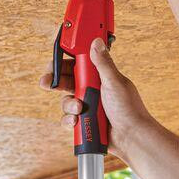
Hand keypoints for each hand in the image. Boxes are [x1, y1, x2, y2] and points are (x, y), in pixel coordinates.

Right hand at [39, 38, 153, 160]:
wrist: (131, 137)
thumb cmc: (129, 109)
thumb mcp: (114, 82)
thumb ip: (103, 63)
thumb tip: (96, 42)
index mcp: (99, 76)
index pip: (77, 64)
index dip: (63, 63)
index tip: (53, 65)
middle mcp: (92, 89)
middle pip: (67, 81)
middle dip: (55, 82)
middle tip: (46, 82)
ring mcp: (88, 104)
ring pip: (66, 100)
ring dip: (68, 104)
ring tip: (79, 108)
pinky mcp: (84, 120)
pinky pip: (68, 118)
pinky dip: (69, 119)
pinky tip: (76, 121)